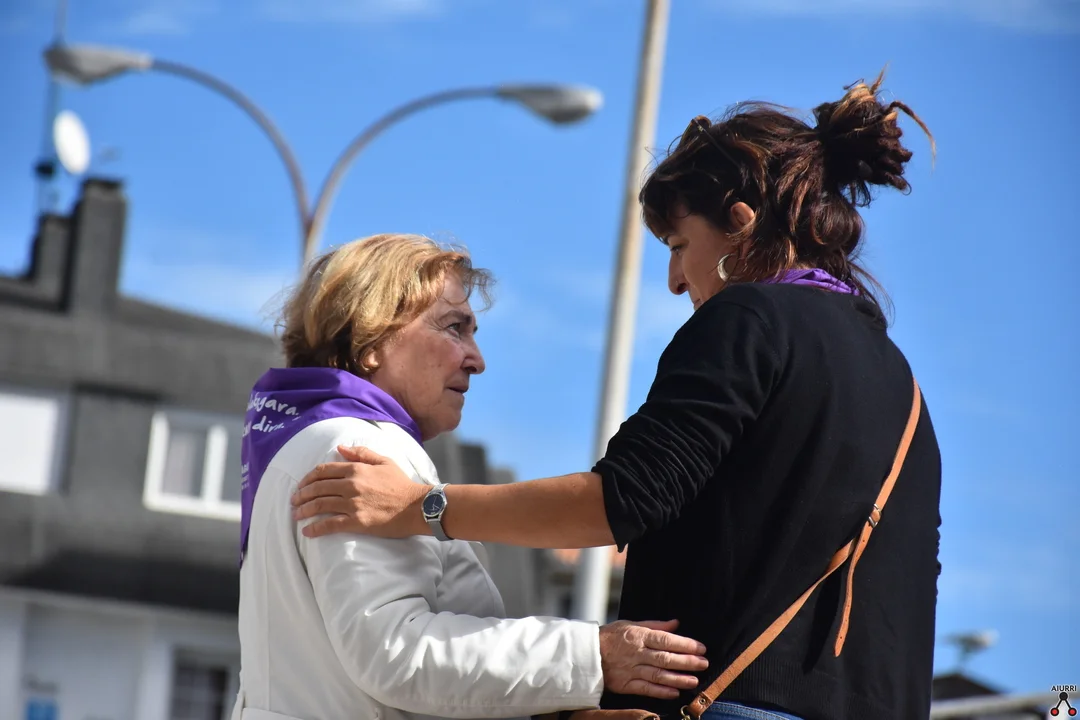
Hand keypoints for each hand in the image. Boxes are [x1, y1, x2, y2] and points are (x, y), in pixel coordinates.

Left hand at [291, 445, 427, 538]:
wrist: (417, 506)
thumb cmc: (402, 484)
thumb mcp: (384, 461)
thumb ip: (361, 453)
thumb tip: (340, 449)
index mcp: (356, 469)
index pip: (323, 471)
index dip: (308, 478)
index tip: (301, 485)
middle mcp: (351, 485)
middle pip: (317, 488)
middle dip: (301, 495)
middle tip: (294, 501)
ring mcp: (353, 504)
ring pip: (320, 505)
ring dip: (304, 511)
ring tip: (296, 515)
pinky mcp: (357, 522)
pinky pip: (330, 525)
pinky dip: (316, 529)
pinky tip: (307, 532)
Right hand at [599, 620, 707, 699]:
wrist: (586, 654)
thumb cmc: (610, 637)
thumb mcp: (630, 624)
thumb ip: (655, 625)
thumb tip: (676, 624)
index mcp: (638, 636)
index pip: (666, 640)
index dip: (685, 644)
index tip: (701, 648)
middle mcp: (636, 653)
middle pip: (665, 658)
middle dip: (687, 661)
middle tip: (704, 663)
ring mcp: (630, 670)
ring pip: (658, 675)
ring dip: (678, 678)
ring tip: (694, 680)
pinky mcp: (625, 684)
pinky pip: (646, 689)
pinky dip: (661, 691)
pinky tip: (675, 692)